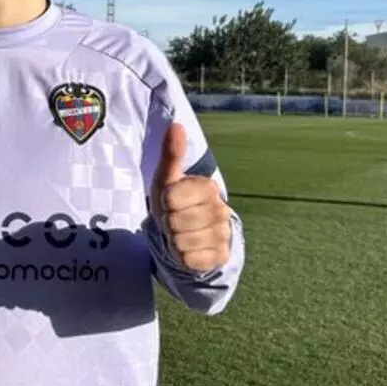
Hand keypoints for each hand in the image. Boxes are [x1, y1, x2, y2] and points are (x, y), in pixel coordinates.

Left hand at [150, 122, 230, 272]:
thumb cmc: (174, 203)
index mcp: (208, 187)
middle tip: (175, 220)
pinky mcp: (220, 256)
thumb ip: (172, 153)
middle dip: (168, 224)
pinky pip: (190, 260)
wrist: (188, 234)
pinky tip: (189, 249)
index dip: (164, 202)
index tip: (169, 202)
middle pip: (175, 222)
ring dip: (175, 241)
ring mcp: (222, 234)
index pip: (171, 197)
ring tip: (181, 234)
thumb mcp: (167, 178)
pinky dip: (183, 257)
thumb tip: (176, 124)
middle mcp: (220, 209)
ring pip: (182, 242)